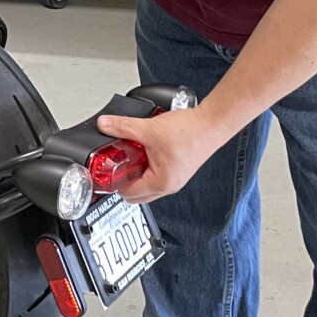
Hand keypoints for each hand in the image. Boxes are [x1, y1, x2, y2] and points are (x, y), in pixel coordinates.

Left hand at [96, 107, 230, 203]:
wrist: (212, 123)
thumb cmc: (190, 132)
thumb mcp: (148, 128)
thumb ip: (122, 126)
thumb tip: (104, 124)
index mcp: (161, 183)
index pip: (128, 194)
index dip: (113, 182)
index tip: (105, 170)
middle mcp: (169, 185)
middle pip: (137, 193)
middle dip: (123, 179)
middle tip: (115, 163)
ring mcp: (175, 178)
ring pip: (147, 183)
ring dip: (136, 172)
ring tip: (130, 154)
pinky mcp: (178, 169)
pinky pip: (156, 174)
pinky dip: (147, 166)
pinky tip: (144, 150)